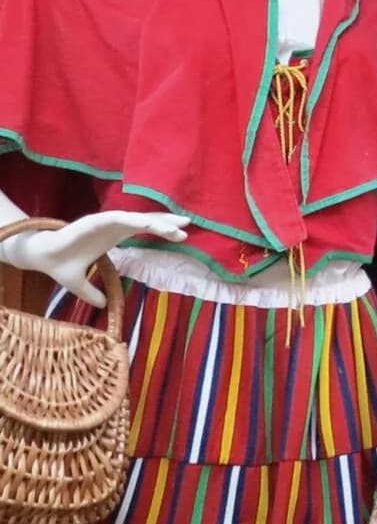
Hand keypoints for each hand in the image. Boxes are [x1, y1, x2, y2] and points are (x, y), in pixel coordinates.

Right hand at [0, 211, 187, 307]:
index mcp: (114, 236)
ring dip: (156, 221)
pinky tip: (148, 223)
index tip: (182, 235)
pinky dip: (134, 219)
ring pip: (136, 218)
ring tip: (176, 227)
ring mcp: (105, 222)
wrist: (41, 257)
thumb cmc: (61, 265)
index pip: (144, 228)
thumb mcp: (79, 284)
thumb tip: (103, 306)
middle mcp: (113, 226)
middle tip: (188, 225)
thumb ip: (93, 293)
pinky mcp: (94, 221)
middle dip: (167, 222)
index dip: (162, 229)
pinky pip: (118, 218)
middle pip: (146, 220)